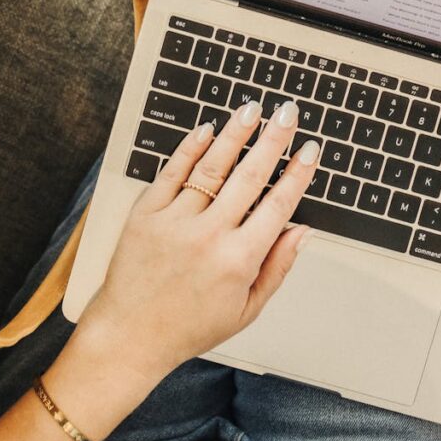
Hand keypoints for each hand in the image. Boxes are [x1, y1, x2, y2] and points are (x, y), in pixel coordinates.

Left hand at [77, 99, 318, 384]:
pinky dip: (190, 147)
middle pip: (249, 176)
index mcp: (238, 261)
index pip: (278, 206)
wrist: (131, 333)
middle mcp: (209, 236)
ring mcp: (175, 220)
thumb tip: (303, 230)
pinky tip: (207, 129)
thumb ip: (278, 267)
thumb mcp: (247, 309)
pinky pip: (172, 171)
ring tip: (251, 108)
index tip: (310, 150)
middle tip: (287, 113)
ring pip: (211, 166)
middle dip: (273, 140)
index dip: (298, 174)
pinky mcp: (146, 212)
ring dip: (235, 134)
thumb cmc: (190, 325)